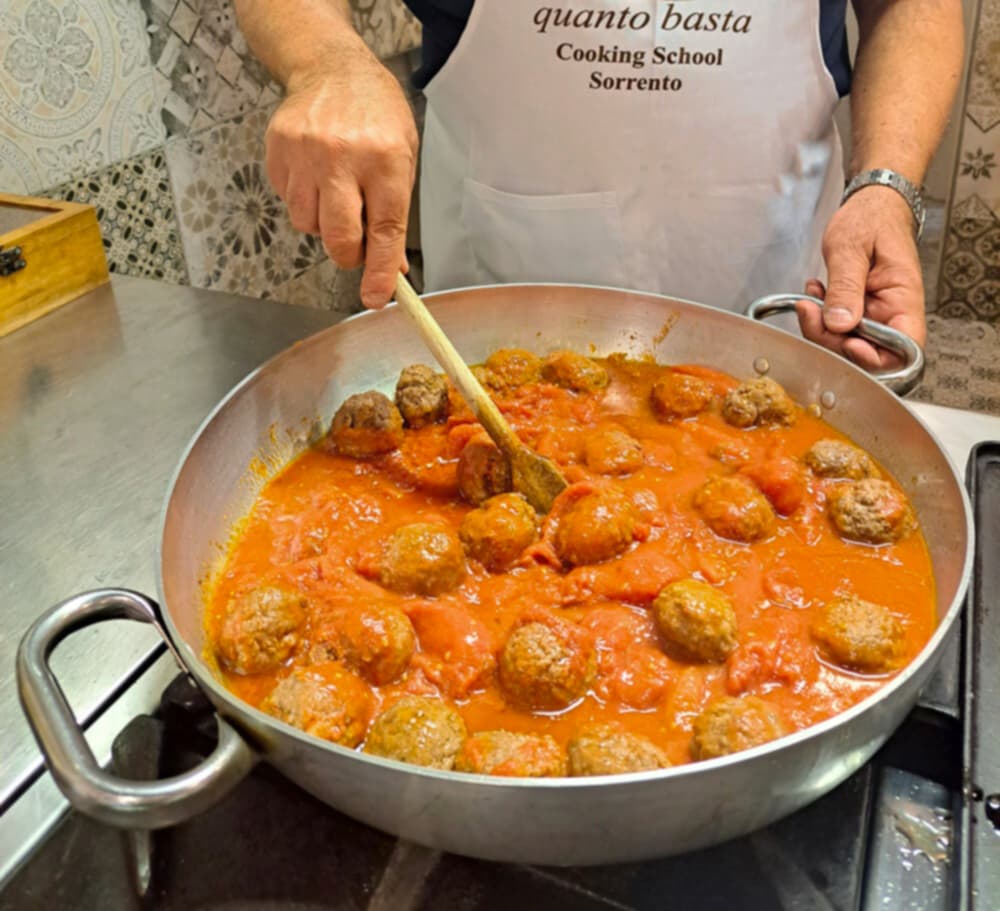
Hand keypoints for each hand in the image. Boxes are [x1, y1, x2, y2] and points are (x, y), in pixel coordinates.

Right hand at [264, 45, 418, 308]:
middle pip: (338, 237)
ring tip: (336, 191)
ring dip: (324, 223)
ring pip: (308, 225)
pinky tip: (316, 174)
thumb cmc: (375, 114)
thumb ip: (396, 213)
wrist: (330, 66)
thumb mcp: (403, 156)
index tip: (375, 298)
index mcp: (384, 159)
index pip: (383, 230)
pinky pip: (288, 201)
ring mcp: (304, 153)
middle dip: (348, 254)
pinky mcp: (278, 151)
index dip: (378, 271)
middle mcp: (342, 157)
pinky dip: (304, 200)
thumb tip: (391, 267)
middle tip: (355, 245)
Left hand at [796, 186, 925, 369]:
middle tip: (810, 312)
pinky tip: (814, 296)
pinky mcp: (857, 312)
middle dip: (832, 339)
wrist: (868, 206)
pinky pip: (837, 328)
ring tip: (811, 298)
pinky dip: (820, 317)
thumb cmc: (870, 219)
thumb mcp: (850, 249)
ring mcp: (874, 315)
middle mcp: (892, 313)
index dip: (875, 358)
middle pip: (867, 353)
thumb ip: (845, 287)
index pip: (904, 349)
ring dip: (821, 327)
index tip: (848, 342)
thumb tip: (840, 324)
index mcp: (904, 299)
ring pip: (846, 343)